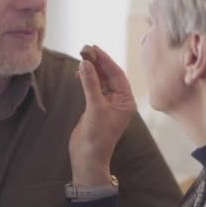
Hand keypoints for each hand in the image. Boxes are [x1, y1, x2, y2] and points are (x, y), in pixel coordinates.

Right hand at [70, 45, 136, 185]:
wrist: (88, 158)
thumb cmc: (96, 137)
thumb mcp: (94, 108)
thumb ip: (90, 84)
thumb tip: (85, 63)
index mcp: (126, 101)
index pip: (117, 74)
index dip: (105, 60)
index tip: (93, 48)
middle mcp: (120, 101)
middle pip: (110, 75)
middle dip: (98, 63)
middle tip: (85, 50)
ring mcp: (109, 104)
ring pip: (101, 80)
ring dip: (92, 70)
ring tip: (81, 58)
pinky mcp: (97, 107)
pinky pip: (94, 88)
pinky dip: (87, 79)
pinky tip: (79, 73)